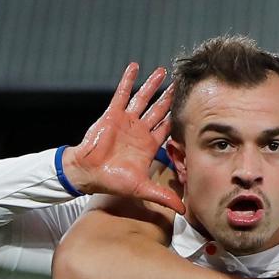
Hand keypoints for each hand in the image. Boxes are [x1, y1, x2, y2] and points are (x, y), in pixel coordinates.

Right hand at [62, 62, 184, 212]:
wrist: (87, 173)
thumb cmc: (111, 181)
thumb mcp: (142, 189)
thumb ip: (163, 196)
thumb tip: (185, 210)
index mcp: (148, 146)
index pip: (167, 129)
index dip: (178, 119)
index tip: (191, 109)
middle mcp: (139, 131)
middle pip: (159, 110)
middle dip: (169, 98)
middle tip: (181, 84)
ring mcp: (127, 121)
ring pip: (143, 99)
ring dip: (152, 85)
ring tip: (163, 71)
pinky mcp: (113, 114)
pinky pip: (122, 93)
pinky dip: (128, 80)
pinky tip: (135, 67)